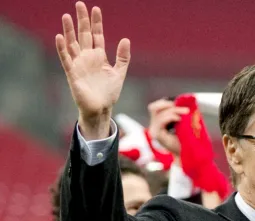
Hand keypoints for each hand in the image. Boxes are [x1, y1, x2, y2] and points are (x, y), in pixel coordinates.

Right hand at [55, 1, 129, 138]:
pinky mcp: (73, 74)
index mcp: (99, 56)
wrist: (101, 109)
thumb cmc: (109, 92)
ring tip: (67, 16)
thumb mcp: (119, 72)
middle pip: (84, 35)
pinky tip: (60, 37)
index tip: (96, 9)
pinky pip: (66, 59)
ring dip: (69, 31)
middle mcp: (87, 57)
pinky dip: (63, 48)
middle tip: (80, 4)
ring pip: (73, 44)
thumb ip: (122, 57)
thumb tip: (125, 39)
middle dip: (82, 20)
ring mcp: (79, 64)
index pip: (97, 35)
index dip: (97, 23)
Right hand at [147, 99, 188, 155]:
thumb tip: (186, 99)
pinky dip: (171, 116)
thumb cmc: (189, 139)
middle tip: (182, 107)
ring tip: (185, 112)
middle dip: (168, 104)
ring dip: (173, 110)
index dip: (166, 102)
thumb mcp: (185, 123)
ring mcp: (154, 130)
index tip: (180, 103)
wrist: (189, 155)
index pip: (156, 107)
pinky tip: (179, 119)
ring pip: (158, 112)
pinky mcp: (157, 134)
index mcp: (160, 122)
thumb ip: (183, 113)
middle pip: (153, 107)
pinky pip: (161, 120)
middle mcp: (154, 126)